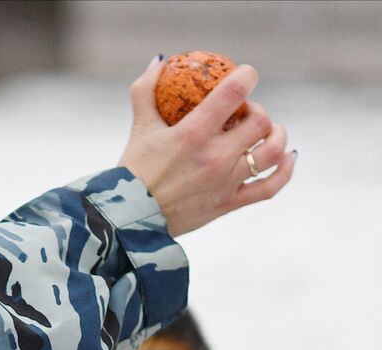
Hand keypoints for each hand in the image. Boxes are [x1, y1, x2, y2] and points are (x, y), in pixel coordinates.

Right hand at [117, 57, 295, 236]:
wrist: (129, 220)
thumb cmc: (132, 171)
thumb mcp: (139, 127)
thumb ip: (147, 90)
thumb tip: (160, 61)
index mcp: (193, 134)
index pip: (235, 92)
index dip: (247, 76)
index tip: (245, 76)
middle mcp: (215, 157)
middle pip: (261, 122)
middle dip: (258, 111)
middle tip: (245, 113)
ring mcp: (226, 182)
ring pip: (273, 151)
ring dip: (277, 135)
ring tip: (267, 131)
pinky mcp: (229, 203)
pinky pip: (271, 186)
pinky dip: (287, 170)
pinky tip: (288, 157)